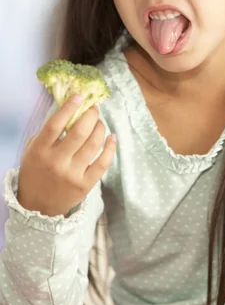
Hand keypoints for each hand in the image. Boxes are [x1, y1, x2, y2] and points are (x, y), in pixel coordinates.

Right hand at [17, 95, 116, 216]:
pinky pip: (103, 163)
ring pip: (93, 144)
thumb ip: (48, 132)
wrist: (38, 207)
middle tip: (94, 109)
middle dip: (91, 115)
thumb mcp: (33, 150)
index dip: (69, 108)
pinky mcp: (85, 185)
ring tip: (99, 123)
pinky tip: (112, 137)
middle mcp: (56, 162)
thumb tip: (71, 110)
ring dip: (100, 128)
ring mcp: (72, 174)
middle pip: (79, 132)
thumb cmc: (37, 171)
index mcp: (40, 150)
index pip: (55, 124)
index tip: (80, 97)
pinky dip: (110, 147)